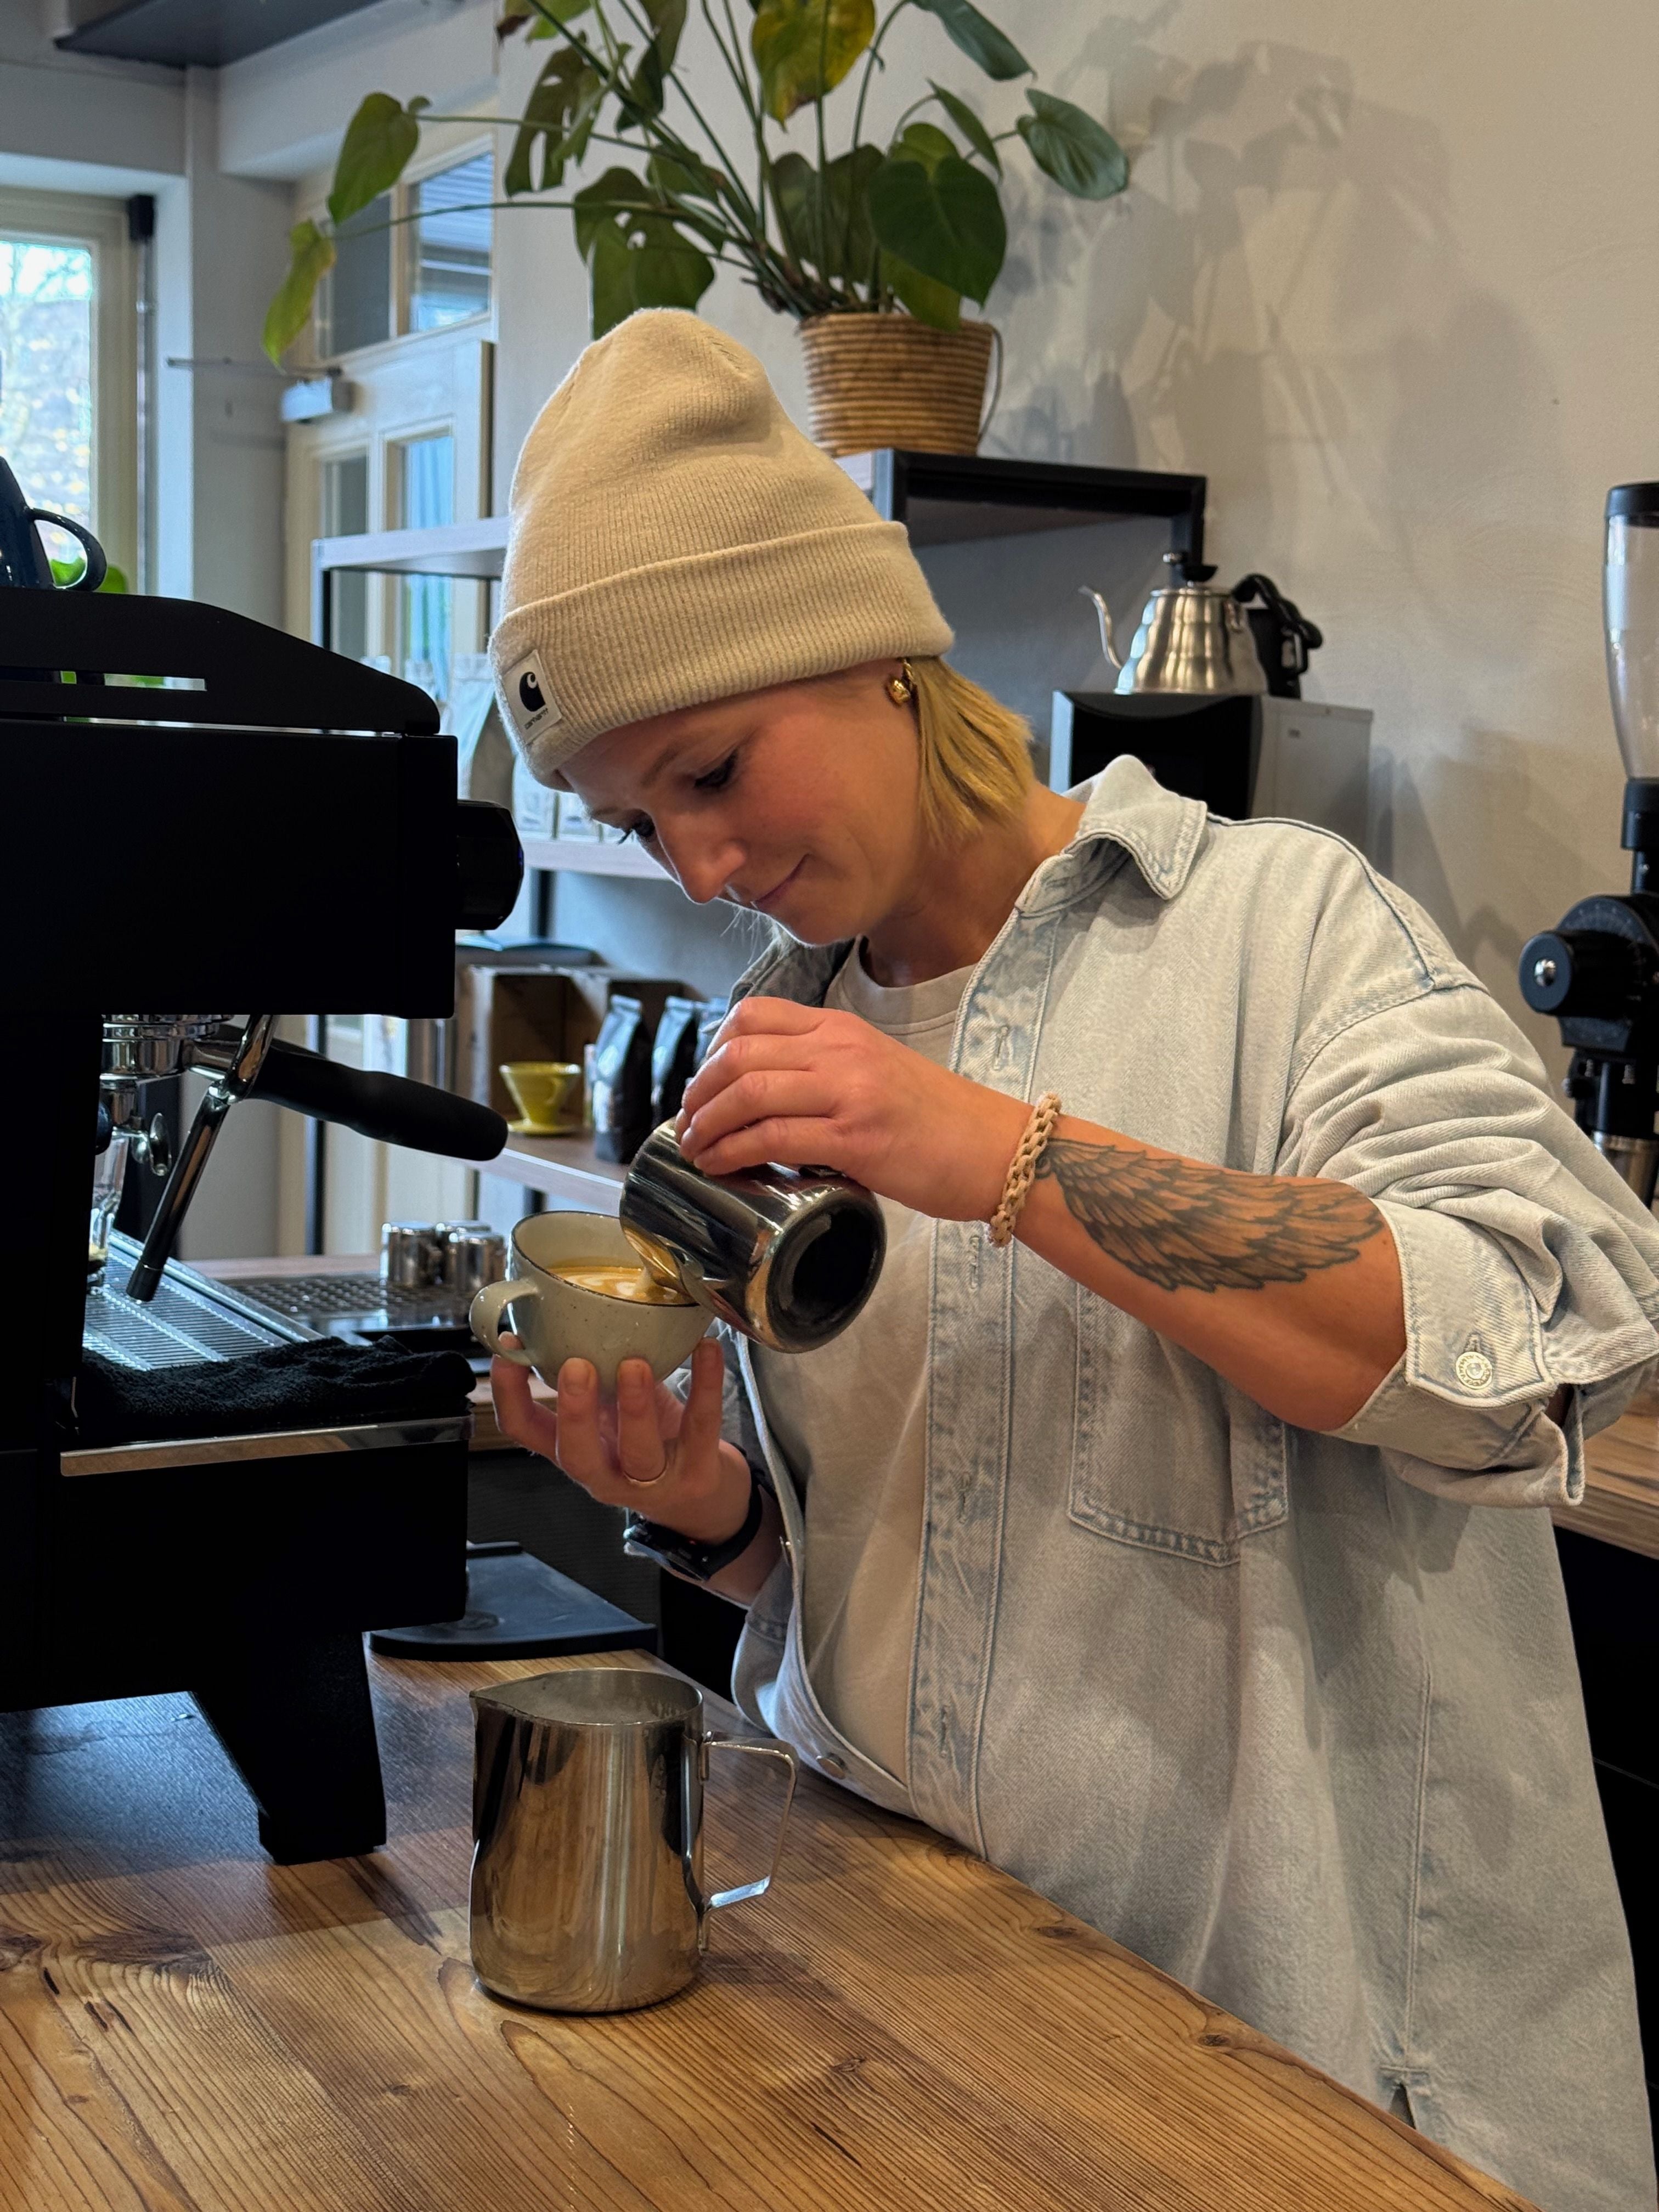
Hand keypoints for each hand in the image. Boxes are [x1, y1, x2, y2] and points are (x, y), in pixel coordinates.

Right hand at [490, 1334, 752, 1544]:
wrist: (703, 1499)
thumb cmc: (652, 1446)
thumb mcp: (613, 1414)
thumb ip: (598, 1376)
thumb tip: (577, 1310)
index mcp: (578, 1449)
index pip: (527, 1432)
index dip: (509, 1395)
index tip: (507, 1351)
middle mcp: (608, 1472)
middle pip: (577, 1456)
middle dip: (573, 1412)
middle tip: (575, 1367)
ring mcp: (653, 1481)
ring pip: (639, 1451)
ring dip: (635, 1406)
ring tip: (634, 1363)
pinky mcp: (698, 1474)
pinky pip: (701, 1427)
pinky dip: (705, 1385)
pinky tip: (706, 1348)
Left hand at [676, 995, 1028, 1220]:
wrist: (999, 1150)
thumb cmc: (940, 1122)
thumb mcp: (877, 1072)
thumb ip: (825, 1073)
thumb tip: (765, 1099)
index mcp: (843, 1029)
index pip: (753, 1015)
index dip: (712, 1050)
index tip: (705, 1084)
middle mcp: (841, 1050)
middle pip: (738, 1053)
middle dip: (698, 1092)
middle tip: (689, 1123)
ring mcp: (848, 1091)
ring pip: (747, 1092)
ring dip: (706, 1124)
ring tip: (696, 1148)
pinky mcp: (855, 1137)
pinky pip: (770, 1137)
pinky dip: (732, 1152)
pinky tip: (721, 1165)